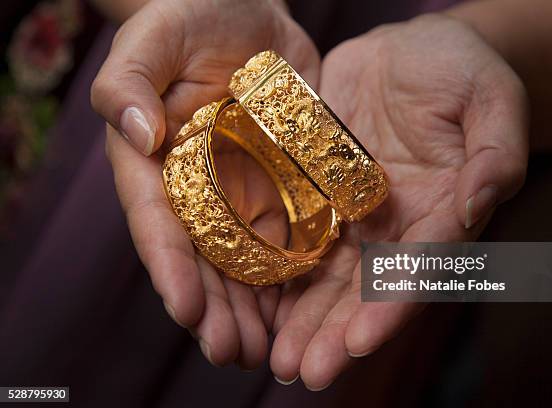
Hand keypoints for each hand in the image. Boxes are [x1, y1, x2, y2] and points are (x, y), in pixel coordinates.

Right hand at [91, 0, 318, 369]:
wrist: (248, 17)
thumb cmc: (190, 19)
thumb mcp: (152, 38)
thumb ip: (129, 81)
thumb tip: (137, 136)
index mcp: (158, 165)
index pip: (159, 222)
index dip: (171, 267)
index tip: (186, 308)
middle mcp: (198, 189)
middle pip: (203, 258)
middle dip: (215, 308)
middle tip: (230, 352)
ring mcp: (243, 191)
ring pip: (245, 260)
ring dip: (253, 309)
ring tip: (264, 351)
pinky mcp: (284, 184)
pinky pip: (288, 234)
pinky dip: (292, 275)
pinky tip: (302, 309)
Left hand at [269, 14, 527, 388]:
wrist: (407, 52)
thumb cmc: (459, 67)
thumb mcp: (491, 98)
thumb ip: (496, 153)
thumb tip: (480, 204)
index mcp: (443, 210)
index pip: (421, 266)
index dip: (391, 305)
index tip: (360, 341)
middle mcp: (397, 224)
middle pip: (367, 286)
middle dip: (336, 331)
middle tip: (305, 372)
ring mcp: (355, 212)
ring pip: (327, 273)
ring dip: (302, 318)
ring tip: (276, 358)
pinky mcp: (319, 192)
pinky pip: (296, 234)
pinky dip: (277, 269)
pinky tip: (253, 303)